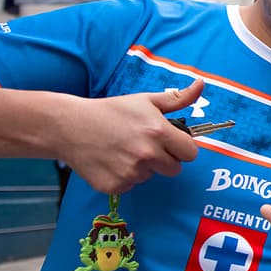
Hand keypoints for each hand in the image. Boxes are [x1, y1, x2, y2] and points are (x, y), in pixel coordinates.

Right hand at [60, 79, 204, 193]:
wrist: (69, 126)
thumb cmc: (110, 111)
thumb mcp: (145, 101)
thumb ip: (177, 98)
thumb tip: (201, 84)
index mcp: (158, 132)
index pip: (190, 153)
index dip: (181, 147)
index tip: (170, 142)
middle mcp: (147, 155)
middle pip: (174, 169)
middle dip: (164, 159)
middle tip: (143, 145)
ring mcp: (130, 173)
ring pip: (151, 177)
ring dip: (142, 167)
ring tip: (122, 149)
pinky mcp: (115, 186)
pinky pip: (131, 185)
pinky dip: (124, 176)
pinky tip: (111, 160)